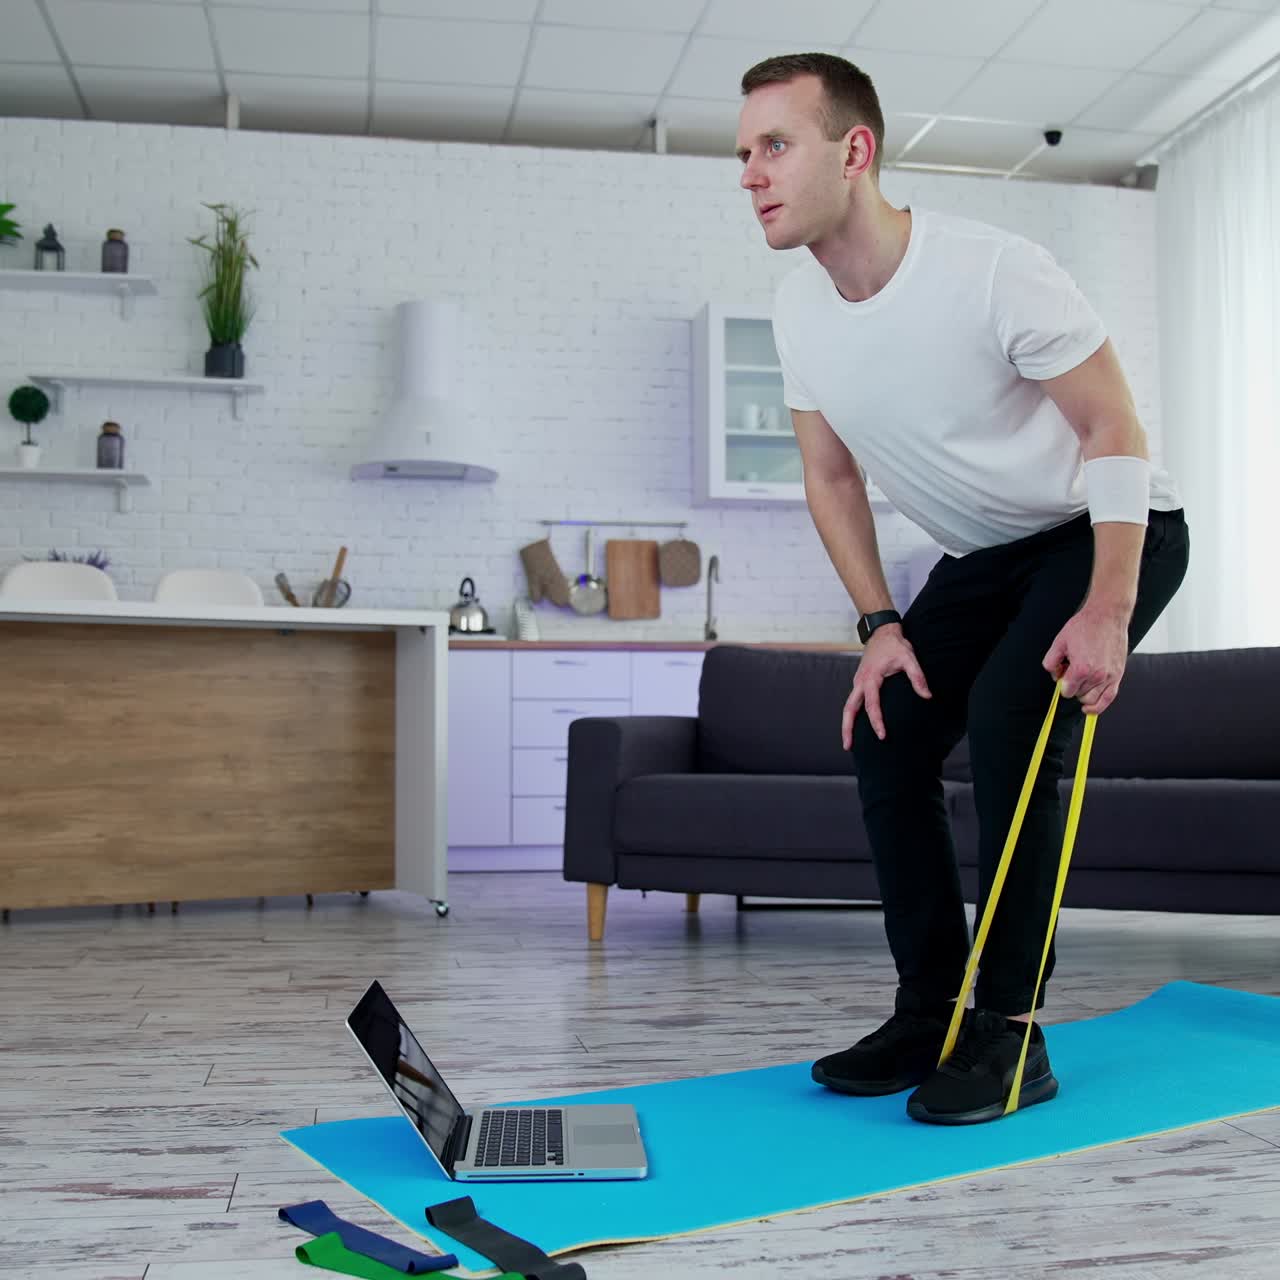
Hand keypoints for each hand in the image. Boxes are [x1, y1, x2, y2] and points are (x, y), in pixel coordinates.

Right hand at [843, 626, 930, 746]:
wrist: (882, 632)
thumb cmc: (895, 645)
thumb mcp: (909, 658)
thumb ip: (918, 677)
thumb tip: (927, 696)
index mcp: (871, 677)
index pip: (872, 704)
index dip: (876, 721)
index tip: (882, 736)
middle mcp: (860, 681)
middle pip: (849, 708)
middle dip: (847, 728)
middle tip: (848, 746)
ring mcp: (857, 682)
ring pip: (848, 706)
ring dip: (846, 724)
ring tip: (848, 742)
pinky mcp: (859, 682)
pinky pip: (852, 701)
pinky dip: (851, 715)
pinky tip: (855, 725)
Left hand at [1042, 606, 1128, 713]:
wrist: (1107, 616)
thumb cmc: (1084, 627)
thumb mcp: (1059, 642)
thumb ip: (1051, 662)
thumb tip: (1055, 676)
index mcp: (1081, 669)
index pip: (1066, 691)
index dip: (1061, 682)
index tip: (1062, 672)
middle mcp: (1097, 676)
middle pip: (1077, 695)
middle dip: (1072, 685)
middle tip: (1072, 669)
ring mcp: (1109, 677)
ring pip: (1091, 699)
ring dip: (1083, 692)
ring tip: (1082, 676)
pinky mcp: (1118, 675)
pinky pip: (1108, 699)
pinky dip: (1098, 707)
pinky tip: (1088, 709)